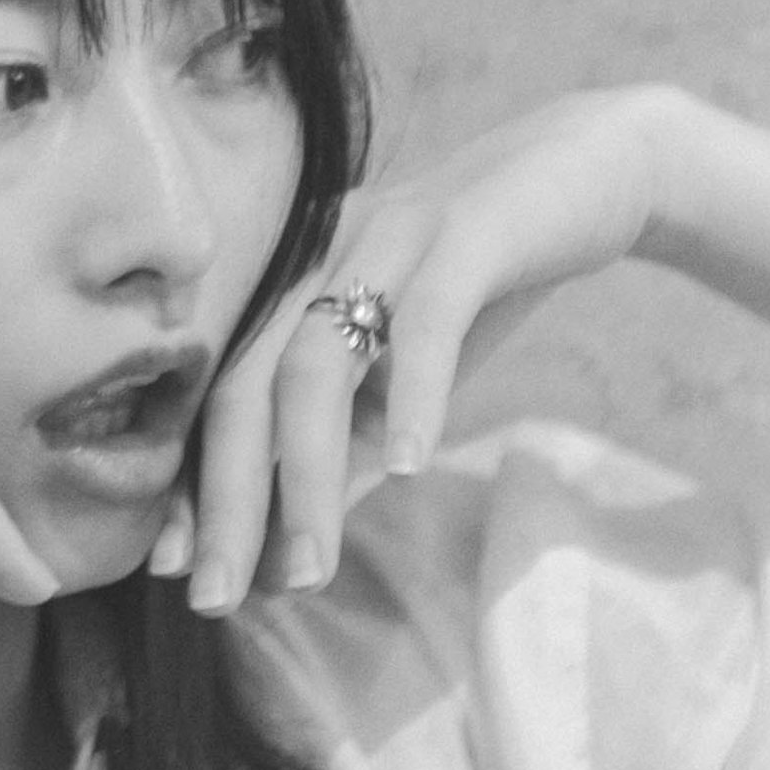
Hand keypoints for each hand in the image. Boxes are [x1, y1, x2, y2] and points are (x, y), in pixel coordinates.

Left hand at [167, 88, 685, 613]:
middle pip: (246, 383)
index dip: (194, 482)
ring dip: (305, 473)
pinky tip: (405, 469)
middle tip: (217, 598)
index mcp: (294, 286)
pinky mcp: (467, 231)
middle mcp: (320, 255)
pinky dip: (410, 395)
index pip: (221, 395)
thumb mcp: (405, 378)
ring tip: (309, 567)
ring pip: (316, 360)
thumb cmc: (486, 284)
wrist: (594, 172)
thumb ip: (348, 447)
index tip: (176, 570)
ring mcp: (387, 237)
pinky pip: (425, 317)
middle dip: (227, 498)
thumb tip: (292, 553)